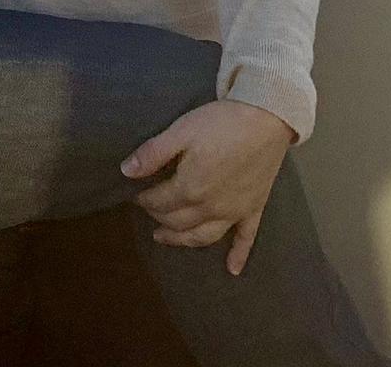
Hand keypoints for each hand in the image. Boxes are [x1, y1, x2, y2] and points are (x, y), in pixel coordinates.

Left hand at [122, 99, 295, 274]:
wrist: (265, 120)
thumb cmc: (219, 123)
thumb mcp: (180, 131)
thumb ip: (152, 154)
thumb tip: (125, 171)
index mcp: (191, 188)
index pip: (160, 201)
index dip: (144, 199)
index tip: (134, 194)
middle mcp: (212, 207)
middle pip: (179, 221)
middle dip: (159, 218)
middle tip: (147, 211)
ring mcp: (235, 212)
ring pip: (204, 236)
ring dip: (183, 240)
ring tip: (166, 239)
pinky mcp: (254, 209)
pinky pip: (246, 239)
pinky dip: (238, 255)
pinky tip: (232, 270)